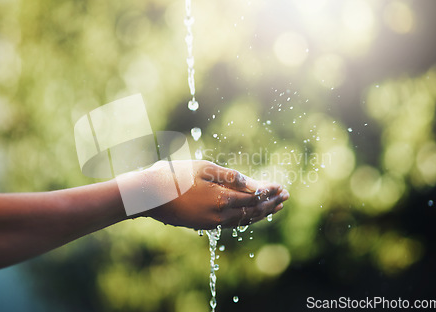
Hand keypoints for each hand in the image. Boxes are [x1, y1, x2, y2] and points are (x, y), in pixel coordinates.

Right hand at [139, 160, 288, 229]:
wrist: (149, 195)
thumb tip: (255, 185)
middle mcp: (220, 215)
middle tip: (285, 197)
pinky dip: (246, 218)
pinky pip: (231, 223)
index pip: (255, 197)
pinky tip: (249, 214)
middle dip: (271, 204)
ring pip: (244, 220)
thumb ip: (231, 177)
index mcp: (222, 198)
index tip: (282, 187)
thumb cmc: (175, 176)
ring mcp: (212, 222)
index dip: (270, 192)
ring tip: (274, 208)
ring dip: (261, 213)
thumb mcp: (204, 169)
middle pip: (253, 211)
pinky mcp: (204, 225)